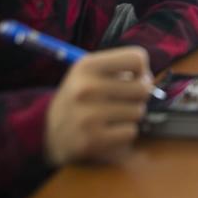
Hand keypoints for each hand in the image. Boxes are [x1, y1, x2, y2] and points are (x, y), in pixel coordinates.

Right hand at [45, 46, 153, 165]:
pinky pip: (130, 132)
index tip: (133, 78)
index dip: (141, 69)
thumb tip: (148, 79)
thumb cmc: (80, 98)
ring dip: (131, 115)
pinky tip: (109, 130)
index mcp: (87, 65)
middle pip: (143, 87)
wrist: (49, 132)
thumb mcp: (90, 72)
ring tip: (113, 116)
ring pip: (138, 111)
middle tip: (124, 100)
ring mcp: (88, 115)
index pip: (137, 58)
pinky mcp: (92, 140)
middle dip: (139, 95)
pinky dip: (125, 133)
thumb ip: (120, 68)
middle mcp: (86, 87)